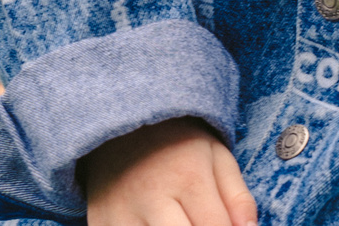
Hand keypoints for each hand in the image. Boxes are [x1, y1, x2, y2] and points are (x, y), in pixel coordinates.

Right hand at [82, 118, 255, 225]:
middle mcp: (152, 198)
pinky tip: (157, 224)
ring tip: (181, 221)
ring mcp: (121, 214)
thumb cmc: (175, 143)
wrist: (118, 123)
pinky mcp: (100, 224)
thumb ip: (238, 195)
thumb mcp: (215, 154)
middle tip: (203, 224)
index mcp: (187, 177)